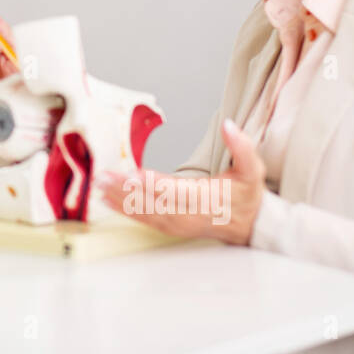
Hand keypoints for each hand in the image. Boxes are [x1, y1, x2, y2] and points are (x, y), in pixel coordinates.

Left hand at [95, 119, 265, 244]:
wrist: (251, 225)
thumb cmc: (247, 196)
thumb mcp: (253, 169)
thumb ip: (243, 147)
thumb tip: (229, 126)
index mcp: (206, 197)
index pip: (175, 189)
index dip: (152, 183)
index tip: (132, 174)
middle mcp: (189, 213)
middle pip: (152, 201)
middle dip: (125, 190)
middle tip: (103, 178)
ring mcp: (179, 223)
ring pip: (145, 212)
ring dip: (120, 200)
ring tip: (100, 188)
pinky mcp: (171, 227)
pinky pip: (145, 220)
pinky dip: (125, 212)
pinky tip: (108, 202)